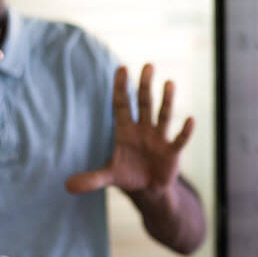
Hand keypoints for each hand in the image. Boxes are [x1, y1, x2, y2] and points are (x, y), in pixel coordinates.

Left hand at [66, 64, 193, 196]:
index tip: (121, 68)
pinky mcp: (172, 152)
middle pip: (144, 103)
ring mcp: (159, 138)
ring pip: (163, 115)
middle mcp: (143, 129)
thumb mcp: (109, 176)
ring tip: (169, 83)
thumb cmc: (128, 176)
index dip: (121, 88)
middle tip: (148, 66)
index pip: (122, 104)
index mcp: (125, 131)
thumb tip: (67, 186)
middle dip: (145, 85)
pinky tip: (190, 119)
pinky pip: (179, 139)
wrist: (149, 190)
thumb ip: (91, 179)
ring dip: (166, 100)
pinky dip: (185, 131)